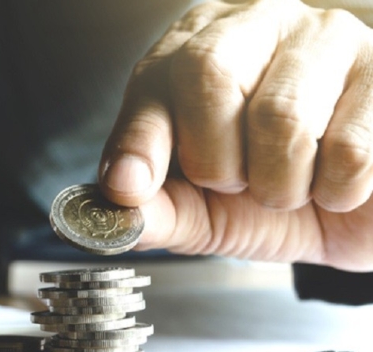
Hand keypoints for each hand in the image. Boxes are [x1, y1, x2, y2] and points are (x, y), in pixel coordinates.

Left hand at [99, 0, 372, 271]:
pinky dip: (336, 192)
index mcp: (196, 49)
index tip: (129, 188)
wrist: (354, 211)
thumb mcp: (202, 208)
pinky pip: (350, 148)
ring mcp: (328, 37)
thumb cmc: (270, 196)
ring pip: (281, 116)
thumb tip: (117, 202)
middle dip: (215, 160)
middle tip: (236, 183)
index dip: (140, 141)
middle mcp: (258, 25)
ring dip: (279, 187)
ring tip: (290, 186)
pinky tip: (336, 183)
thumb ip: (157, 207)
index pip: (155, 82)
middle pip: (210, 71)